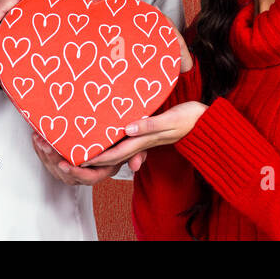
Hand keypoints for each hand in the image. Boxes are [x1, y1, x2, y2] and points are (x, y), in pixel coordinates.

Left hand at [31, 131, 146, 185]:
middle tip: (47, 146)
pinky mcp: (64, 160)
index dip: (77, 173)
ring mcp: (74, 168)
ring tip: (40, 140)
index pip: (89, 178)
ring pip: (55, 169)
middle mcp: (87, 172)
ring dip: (45, 155)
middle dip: (54, 160)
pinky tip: (37, 139)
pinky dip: (41, 151)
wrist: (115, 133)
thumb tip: (136, 164)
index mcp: (103, 170)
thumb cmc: (124, 139)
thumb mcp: (134, 145)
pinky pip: (49, 162)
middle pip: (68, 175)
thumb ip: (137, 153)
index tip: (66, 164)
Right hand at [82, 0, 192, 73]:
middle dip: (98, 2)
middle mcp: (136, 27)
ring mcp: (129, 37)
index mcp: (146, 21)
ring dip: (96, 16)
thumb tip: (160, 15)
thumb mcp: (175, 41)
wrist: (176, 73)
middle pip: (115, 10)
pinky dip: (99, 35)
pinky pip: (110, 40)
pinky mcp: (124, 50)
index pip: (127, 3)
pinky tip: (88, 35)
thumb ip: (169, 30)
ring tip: (81, 10)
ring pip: (110, 23)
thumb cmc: (176, 57)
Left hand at [83, 101, 207, 166]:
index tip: (78, 159)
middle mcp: (142, 142)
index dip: (97, 157)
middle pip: (114, 155)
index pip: (116, 153)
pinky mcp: (149, 133)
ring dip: (102, 152)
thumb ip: (150, 125)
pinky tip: (106, 136)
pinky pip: (127, 141)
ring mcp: (146, 139)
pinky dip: (113, 142)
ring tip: (84, 149)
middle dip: (94, 160)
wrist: (206, 123)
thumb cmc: (190, 118)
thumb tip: (128, 129)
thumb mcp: (170, 119)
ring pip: (119, 149)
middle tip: (73, 159)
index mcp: (144, 140)